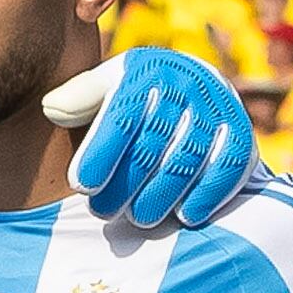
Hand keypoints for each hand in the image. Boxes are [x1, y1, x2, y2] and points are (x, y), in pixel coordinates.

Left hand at [54, 44, 259, 225]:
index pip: (123, 115)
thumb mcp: (105, 88)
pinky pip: (227, 167)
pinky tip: (185, 216)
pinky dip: (207, 194)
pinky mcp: (241, 135)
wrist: (196, 88)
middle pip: (153, 144)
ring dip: (161, 195)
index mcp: (147, 73)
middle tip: (104, 212)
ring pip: (187, 160)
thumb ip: (78, 99)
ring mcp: (217, 111)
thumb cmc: (137, 98)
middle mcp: (186, 87)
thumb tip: (50, 109)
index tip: (81, 186)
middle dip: (126, 183)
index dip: (101, 153)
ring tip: (139, 219)